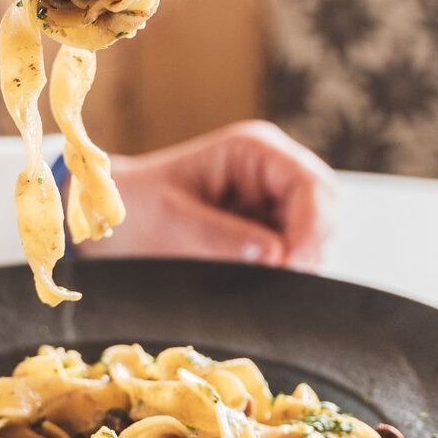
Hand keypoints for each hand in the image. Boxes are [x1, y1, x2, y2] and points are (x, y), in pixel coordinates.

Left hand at [88, 121, 335, 271]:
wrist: (113, 223)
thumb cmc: (135, 209)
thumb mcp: (170, 222)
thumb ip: (219, 237)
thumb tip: (272, 255)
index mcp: (252, 151)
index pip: (309, 183)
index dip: (311, 227)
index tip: (292, 266)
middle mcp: (271, 171)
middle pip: (324, 208)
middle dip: (310, 247)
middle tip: (284, 285)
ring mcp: (272, 200)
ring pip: (316, 233)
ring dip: (300, 261)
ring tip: (268, 286)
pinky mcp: (267, 228)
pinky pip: (296, 251)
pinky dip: (288, 270)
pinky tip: (265, 284)